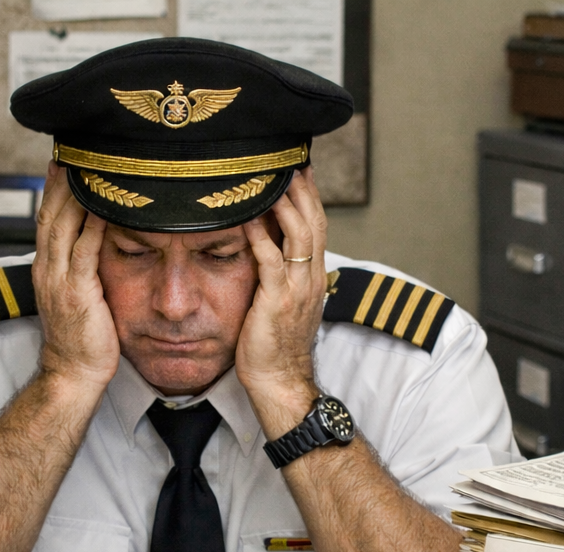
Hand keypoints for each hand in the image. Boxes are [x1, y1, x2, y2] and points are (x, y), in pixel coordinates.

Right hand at [32, 163, 120, 388]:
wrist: (72, 371)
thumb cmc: (80, 339)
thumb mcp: (75, 296)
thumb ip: (80, 269)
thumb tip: (95, 244)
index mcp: (45, 268)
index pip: (46, 219)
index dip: (53, 189)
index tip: (63, 161)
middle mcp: (47, 269)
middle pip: (50, 213)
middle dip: (60, 180)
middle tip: (74, 150)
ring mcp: (59, 279)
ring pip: (63, 225)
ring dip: (76, 193)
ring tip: (90, 166)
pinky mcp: (78, 291)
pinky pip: (85, 250)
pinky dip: (94, 225)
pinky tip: (105, 205)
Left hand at [235, 166, 327, 434]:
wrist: (280, 382)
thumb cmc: (274, 348)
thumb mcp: (282, 305)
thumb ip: (281, 276)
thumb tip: (266, 249)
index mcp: (313, 278)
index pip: (316, 226)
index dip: (309, 196)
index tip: (298, 168)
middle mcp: (311, 278)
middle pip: (313, 220)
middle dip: (302, 187)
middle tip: (286, 157)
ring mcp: (297, 288)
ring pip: (298, 233)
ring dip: (285, 201)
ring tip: (271, 174)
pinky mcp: (277, 300)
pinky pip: (270, 259)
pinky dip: (260, 234)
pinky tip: (246, 215)